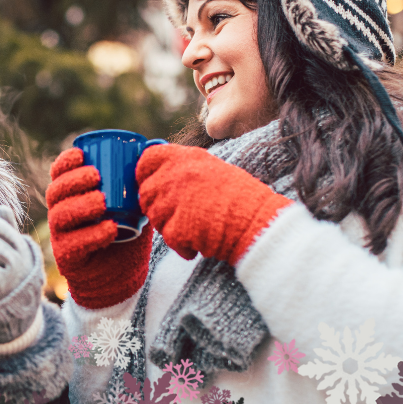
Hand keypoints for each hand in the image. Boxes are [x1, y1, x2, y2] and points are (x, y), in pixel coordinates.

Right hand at [45, 148, 152, 309]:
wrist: (122, 274)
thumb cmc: (126, 232)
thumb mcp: (133, 204)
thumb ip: (139, 181)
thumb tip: (156, 147)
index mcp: (71, 196)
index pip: (58, 174)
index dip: (65, 162)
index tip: (81, 154)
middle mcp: (61, 213)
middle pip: (55, 192)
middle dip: (73, 181)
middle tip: (96, 176)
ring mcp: (61, 236)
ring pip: (61, 216)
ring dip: (81, 206)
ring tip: (102, 202)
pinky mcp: (68, 258)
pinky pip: (74, 244)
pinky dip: (92, 235)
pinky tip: (110, 229)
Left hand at [136, 144, 292, 263]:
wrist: (258, 222)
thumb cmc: (242, 198)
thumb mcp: (213, 169)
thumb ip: (185, 170)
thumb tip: (161, 177)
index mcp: (185, 157)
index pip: (147, 159)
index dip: (144, 174)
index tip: (150, 184)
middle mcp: (176, 175)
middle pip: (146, 193)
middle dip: (157, 207)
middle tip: (179, 216)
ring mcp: (174, 201)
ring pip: (154, 217)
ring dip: (170, 227)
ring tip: (195, 229)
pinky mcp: (177, 227)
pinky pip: (168, 238)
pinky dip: (182, 246)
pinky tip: (200, 243)